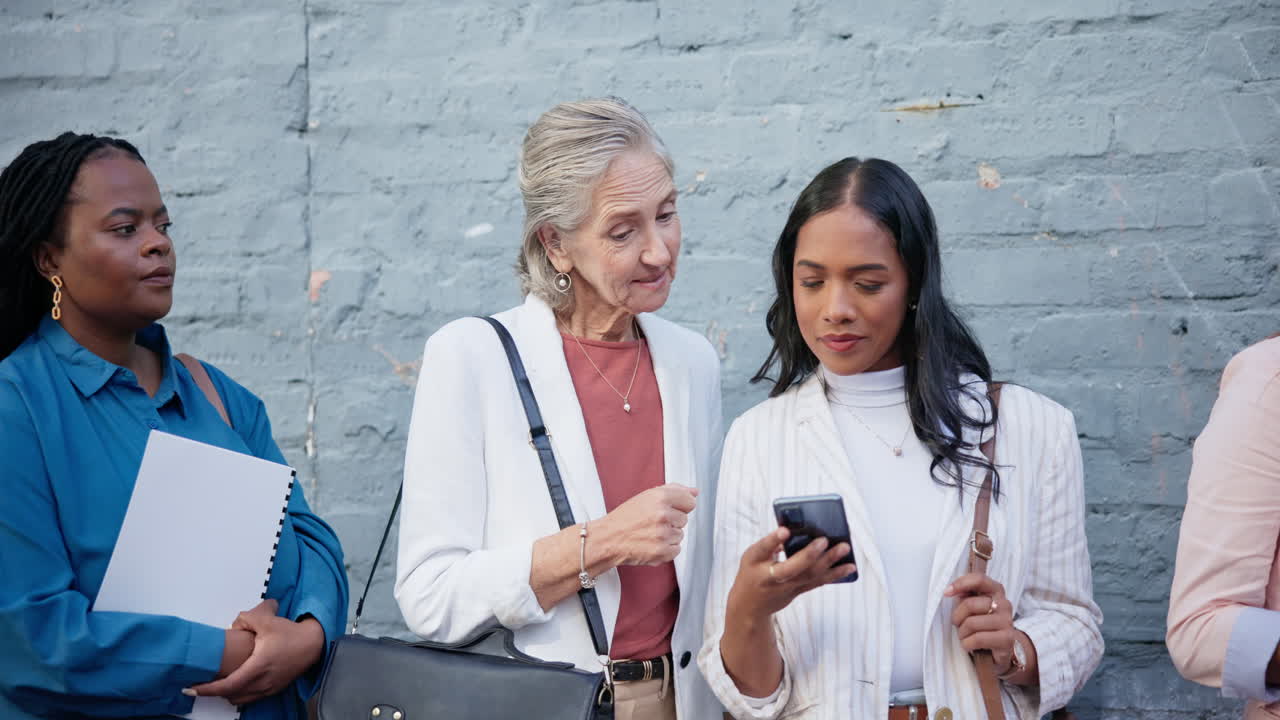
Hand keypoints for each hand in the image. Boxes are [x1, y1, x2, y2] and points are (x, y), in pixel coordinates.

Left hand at [190, 604, 324, 705]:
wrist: (314, 644)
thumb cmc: (292, 634)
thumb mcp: (268, 620)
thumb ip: (246, 618)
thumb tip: (234, 624)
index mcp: (258, 667)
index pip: (227, 685)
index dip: (207, 689)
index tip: (191, 688)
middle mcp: (263, 682)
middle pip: (230, 695)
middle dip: (214, 691)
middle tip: (201, 683)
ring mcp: (269, 688)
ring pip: (240, 699)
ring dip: (227, 693)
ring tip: (217, 683)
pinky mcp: (274, 689)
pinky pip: (251, 697)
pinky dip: (240, 693)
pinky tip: (237, 683)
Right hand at [595, 484, 697, 565]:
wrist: (608, 539)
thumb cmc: (625, 518)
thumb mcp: (647, 496)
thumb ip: (674, 491)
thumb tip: (694, 492)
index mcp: (660, 497)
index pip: (690, 501)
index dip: (680, 506)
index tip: (668, 509)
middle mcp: (662, 515)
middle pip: (684, 519)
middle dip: (672, 521)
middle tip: (652, 523)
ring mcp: (663, 534)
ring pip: (680, 535)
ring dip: (668, 536)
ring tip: (650, 534)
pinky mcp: (662, 552)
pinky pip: (676, 549)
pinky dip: (666, 549)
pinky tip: (651, 544)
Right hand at [727, 527, 855, 621]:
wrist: (750, 606)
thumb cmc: (752, 572)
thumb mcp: (752, 556)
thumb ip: (770, 544)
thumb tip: (795, 530)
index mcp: (754, 562)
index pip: (763, 550)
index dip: (774, 540)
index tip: (785, 530)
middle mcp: (770, 577)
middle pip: (792, 567)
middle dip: (809, 554)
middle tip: (824, 539)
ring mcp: (786, 587)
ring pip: (810, 576)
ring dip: (830, 563)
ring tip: (845, 548)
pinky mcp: (798, 591)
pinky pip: (818, 582)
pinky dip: (835, 574)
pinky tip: (850, 566)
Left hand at [945, 573, 1015, 672]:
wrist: (1003, 649)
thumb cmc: (983, 624)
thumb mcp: (974, 607)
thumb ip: (965, 595)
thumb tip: (950, 591)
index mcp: (996, 591)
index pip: (979, 579)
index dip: (960, 583)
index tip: (946, 593)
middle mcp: (1004, 604)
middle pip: (970, 604)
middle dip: (957, 617)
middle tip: (958, 624)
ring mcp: (1007, 621)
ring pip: (971, 623)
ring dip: (962, 633)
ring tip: (965, 636)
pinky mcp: (1007, 639)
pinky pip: (978, 639)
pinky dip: (967, 644)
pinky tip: (969, 645)